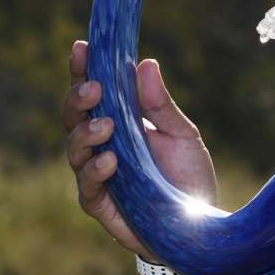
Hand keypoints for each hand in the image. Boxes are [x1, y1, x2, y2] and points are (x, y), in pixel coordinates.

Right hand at [63, 40, 217, 259]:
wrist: (200, 227)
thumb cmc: (188, 177)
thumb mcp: (183, 135)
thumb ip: (161, 104)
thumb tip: (147, 64)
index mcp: (119, 122)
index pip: (93, 91)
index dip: (84, 69)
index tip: (83, 47)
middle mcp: (101, 145)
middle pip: (73, 115)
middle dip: (78, 98)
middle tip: (95, 88)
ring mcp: (97, 175)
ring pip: (74, 149)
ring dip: (86, 133)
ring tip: (106, 126)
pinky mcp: (100, 204)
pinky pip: (87, 186)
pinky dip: (95, 171)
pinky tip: (110, 161)